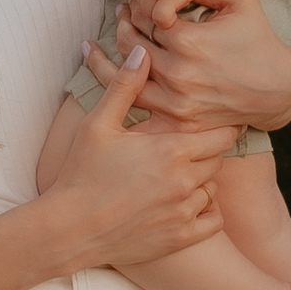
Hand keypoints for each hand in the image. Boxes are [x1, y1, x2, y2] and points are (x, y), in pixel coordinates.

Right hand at [45, 45, 236, 269]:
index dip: (220, 127)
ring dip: (202, 180)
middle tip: (186, 148)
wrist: (69, 228)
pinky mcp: (179, 238)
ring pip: (213, 189)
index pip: (221, 135)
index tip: (211, 124)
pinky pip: (213, 221)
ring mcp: (183, 212)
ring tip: (177, 175)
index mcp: (171, 150)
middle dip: (206, 151)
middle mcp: (184, 181)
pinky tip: (185, 202)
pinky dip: (206, 210)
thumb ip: (125, 85)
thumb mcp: (99, 123)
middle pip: (218, 160)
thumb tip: (142, 51)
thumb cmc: (82, 172)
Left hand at [83, 0, 290, 132]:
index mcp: (189, 41)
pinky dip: (123, 96)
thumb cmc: (258, 36)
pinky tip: (111, 83)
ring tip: (94, 48)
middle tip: (120, 18)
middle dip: (122, 29)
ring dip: (107, 62)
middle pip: (132, 48)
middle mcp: (179, 73)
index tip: (131, 4)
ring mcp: (178, 102)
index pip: (144, 21)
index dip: (135, 10)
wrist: (279, 86)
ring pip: (127, 80)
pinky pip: (141, 109)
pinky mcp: (182, 121)